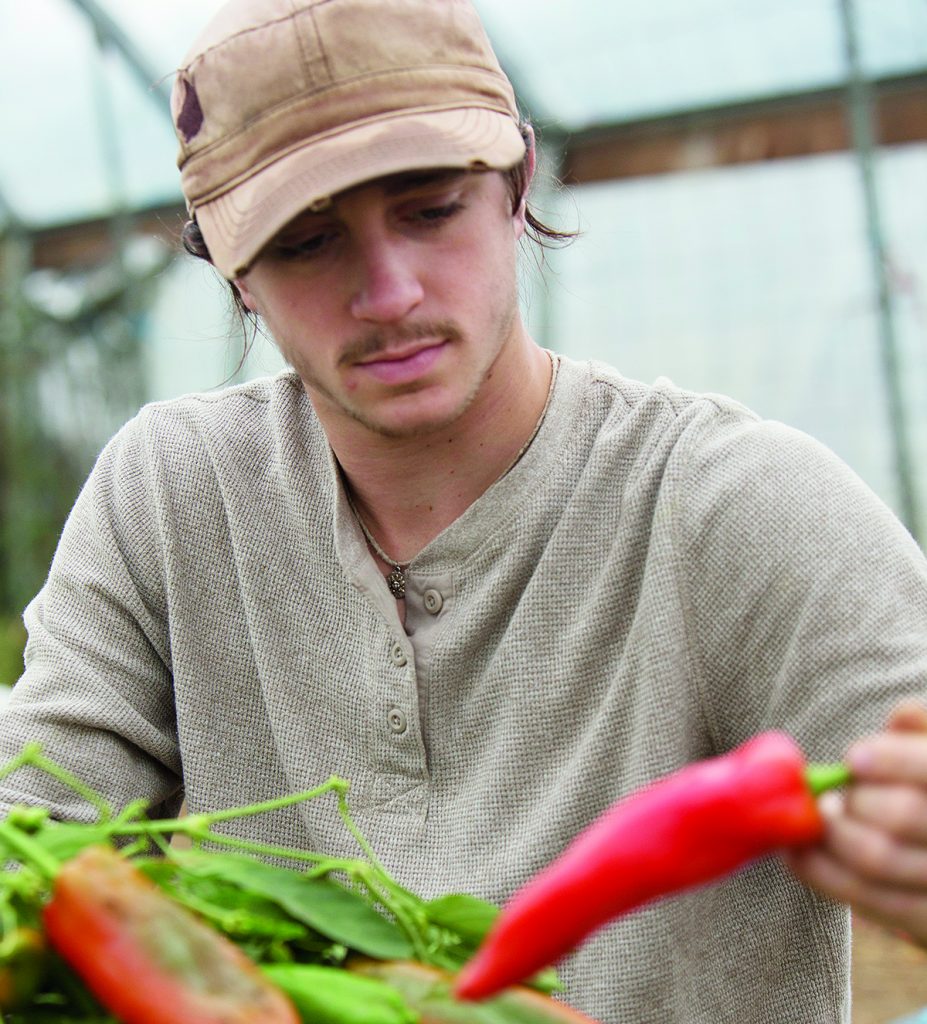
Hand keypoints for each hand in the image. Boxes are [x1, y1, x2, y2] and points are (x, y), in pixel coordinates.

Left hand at [786, 700, 926, 945]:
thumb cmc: (923, 785)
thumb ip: (922, 725)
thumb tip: (898, 718)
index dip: (890, 760)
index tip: (853, 758)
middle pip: (900, 814)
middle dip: (853, 798)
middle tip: (830, 793)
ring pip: (876, 858)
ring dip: (829, 831)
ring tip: (817, 815)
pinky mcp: (926, 924)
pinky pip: (867, 900)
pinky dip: (820, 872)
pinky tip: (797, 851)